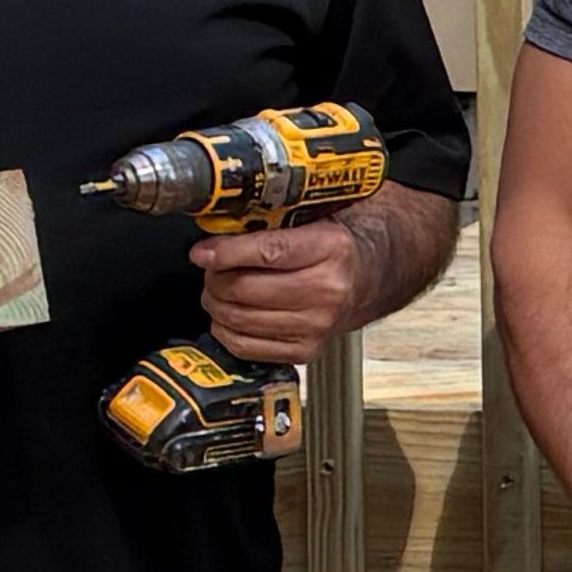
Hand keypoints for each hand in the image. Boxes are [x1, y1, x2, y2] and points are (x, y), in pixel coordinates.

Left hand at [191, 216, 372, 368]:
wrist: (369, 277)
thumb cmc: (333, 246)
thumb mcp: (311, 220)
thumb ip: (269, 223)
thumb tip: (215, 233)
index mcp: (332, 249)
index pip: (269, 253)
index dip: (227, 253)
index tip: (202, 253)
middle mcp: (329, 291)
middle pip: (247, 290)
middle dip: (216, 279)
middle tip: (212, 269)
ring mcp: (318, 326)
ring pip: (240, 319)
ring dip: (217, 304)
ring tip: (219, 290)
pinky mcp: (305, 351)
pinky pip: (246, 346)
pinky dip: (226, 331)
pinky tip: (230, 314)